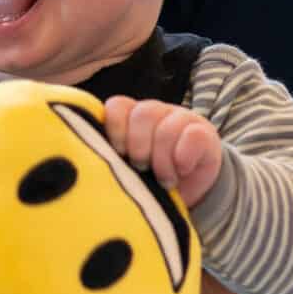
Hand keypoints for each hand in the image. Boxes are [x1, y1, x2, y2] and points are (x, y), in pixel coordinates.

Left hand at [103, 96, 222, 203]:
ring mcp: (181, 119)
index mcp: (130, 118)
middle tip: (142, 169)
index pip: (117, 106)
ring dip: (162, 159)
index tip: (118, 153)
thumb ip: (108, 159)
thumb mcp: (125, 169)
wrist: (190, 187)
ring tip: (164, 180)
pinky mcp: (204, 132)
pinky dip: (183, 157)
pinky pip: (192, 136)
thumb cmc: (149, 180)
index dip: (115, 129)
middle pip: (142, 115)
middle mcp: (154, 113)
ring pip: (166, 128)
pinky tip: (182, 171)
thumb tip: (88, 164)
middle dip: (139, 147)